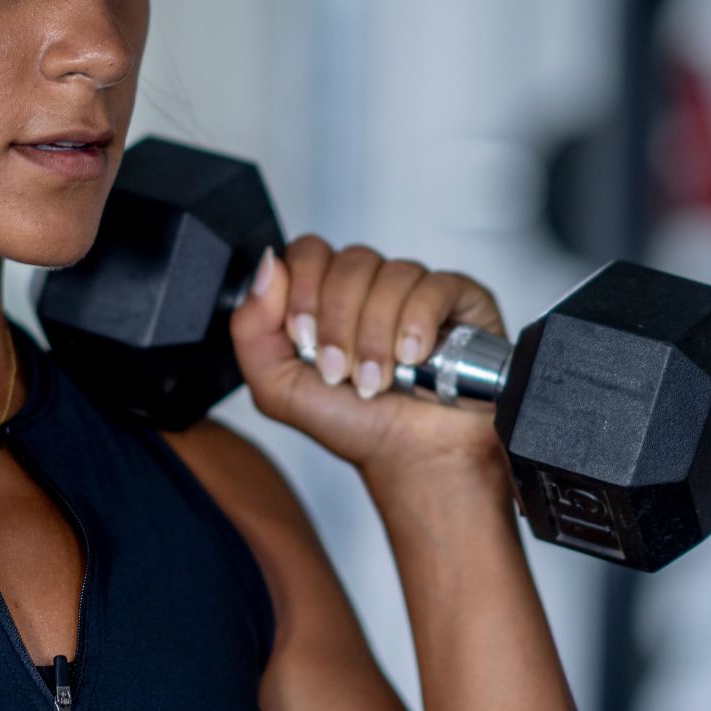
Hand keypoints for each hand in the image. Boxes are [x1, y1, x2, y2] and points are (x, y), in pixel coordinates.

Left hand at [229, 237, 511, 500]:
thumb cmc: (354, 424)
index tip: (304, 338)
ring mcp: (415, 289)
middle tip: (341, 370)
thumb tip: (269, 266)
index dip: (304, 290)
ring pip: (391, 274)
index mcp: (326, 295)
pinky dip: (418, 323)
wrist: (412, 458)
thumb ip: (251, 328)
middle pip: (350, 261)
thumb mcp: (277, 388)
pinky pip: (436, 285)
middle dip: (340, 324)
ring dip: (377, 336)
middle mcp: (370, 286)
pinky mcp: (459, 300)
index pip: (309, 252)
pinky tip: (415, 357)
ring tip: (378, 380)